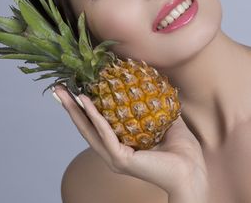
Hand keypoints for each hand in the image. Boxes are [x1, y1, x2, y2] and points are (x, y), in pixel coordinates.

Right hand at [53, 84, 208, 199]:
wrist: (193, 170)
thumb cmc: (181, 148)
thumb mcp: (163, 118)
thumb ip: (152, 103)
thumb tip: (147, 81)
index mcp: (121, 143)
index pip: (96, 123)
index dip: (83, 106)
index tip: (74, 87)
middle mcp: (113, 150)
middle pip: (85, 126)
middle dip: (70, 107)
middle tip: (58, 89)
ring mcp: (114, 157)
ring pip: (89, 131)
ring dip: (75, 110)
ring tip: (64, 93)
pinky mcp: (120, 160)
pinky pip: (105, 134)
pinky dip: (95, 117)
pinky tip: (86, 102)